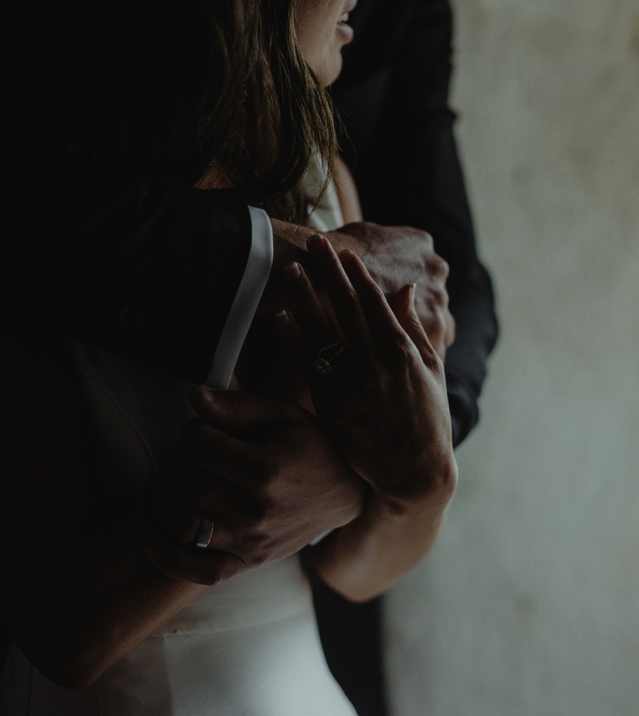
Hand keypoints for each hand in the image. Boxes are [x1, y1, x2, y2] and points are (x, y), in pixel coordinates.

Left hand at [143, 388, 364, 583]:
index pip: (194, 444)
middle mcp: (255, 508)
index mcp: (262, 468)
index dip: (191, 432)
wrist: (346, 491)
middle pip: (182, 481)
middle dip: (179, 462)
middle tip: (194, 457)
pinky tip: (152, 544)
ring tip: (180, 487)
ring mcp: (251, 541)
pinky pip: (201, 571)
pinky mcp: (250, 562)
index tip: (206, 433)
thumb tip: (194, 397)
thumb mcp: (282, 415)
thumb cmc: (311, 447)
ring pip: (181, 523)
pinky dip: (171, 560)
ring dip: (167, 501)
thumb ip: (236, 405)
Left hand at [278, 233, 456, 512]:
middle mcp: (376, 362)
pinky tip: (283, 316)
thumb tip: (404, 289)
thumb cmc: (427, 421)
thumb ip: (414, 328)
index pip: (375, 302)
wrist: (412, 473)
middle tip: (314, 243)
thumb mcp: (431, 370)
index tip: (343, 253)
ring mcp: (352, 382)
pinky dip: (296, 337)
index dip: (357, 275)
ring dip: (306, 297)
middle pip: (346, 306)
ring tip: (292, 271)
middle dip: (329, 271)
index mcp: (403, 351)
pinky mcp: (333, 403)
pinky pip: (309, 362)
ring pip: (323, 329)